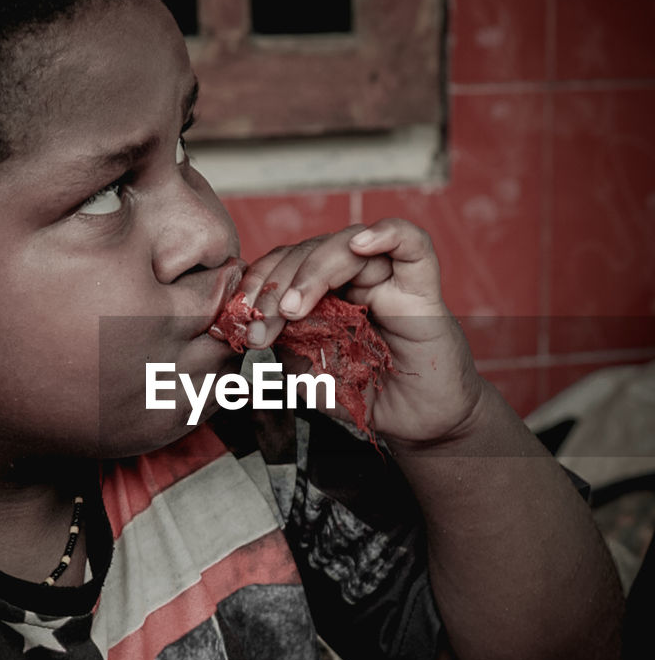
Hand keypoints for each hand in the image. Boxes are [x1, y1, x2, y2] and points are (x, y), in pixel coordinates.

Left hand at [239, 219, 486, 444]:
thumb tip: (256, 321)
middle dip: (275, 283)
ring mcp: (387, 280)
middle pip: (308, 250)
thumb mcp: (311, 377)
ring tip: (293, 306)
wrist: (421, 424)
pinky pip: (412, 244)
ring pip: (347, 244)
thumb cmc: (369, 396)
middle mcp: (352, 280)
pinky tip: (361, 243)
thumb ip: (287, 348)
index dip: (257, 283)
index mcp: (322, 294)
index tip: (239, 318)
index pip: (283, 266)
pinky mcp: (421, 290)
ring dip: (312, 270)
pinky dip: (387, 234)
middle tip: (260, 322)